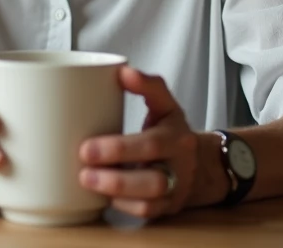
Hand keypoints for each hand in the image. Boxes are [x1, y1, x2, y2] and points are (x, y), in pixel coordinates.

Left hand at [77, 67, 199, 219]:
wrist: (199, 165)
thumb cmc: (170, 131)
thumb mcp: (165, 105)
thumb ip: (147, 86)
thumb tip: (123, 71)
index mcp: (175, 134)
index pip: (152, 140)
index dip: (119, 146)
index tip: (86, 144)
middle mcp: (179, 163)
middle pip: (151, 173)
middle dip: (114, 169)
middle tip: (82, 160)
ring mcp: (176, 187)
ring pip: (150, 196)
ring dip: (116, 189)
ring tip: (87, 180)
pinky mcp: (169, 207)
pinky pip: (147, 212)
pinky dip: (124, 205)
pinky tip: (104, 196)